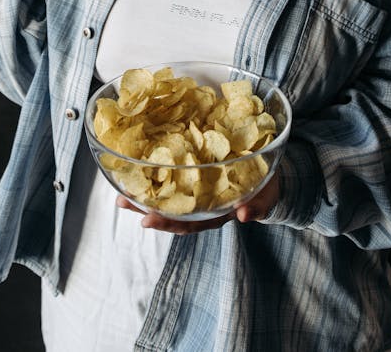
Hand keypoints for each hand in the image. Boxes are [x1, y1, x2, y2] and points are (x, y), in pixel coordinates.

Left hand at [115, 172, 279, 234]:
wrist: (269, 173)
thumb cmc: (265, 187)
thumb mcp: (265, 196)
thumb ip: (257, 206)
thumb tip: (244, 215)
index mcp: (215, 212)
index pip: (188, 222)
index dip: (168, 222)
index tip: (147, 220)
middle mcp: (201, 204)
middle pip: (170, 211)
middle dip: (146, 209)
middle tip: (122, 201)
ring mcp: (197, 190)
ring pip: (168, 196)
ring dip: (145, 195)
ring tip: (120, 190)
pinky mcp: (196, 173)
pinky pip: (174, 176)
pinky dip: (157, 175)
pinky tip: (138, 167)